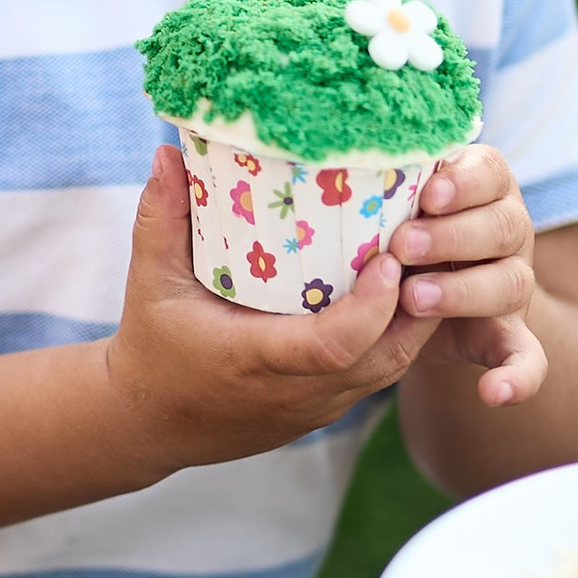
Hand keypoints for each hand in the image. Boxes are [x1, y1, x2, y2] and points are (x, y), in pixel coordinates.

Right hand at [105, 140, 443, 476]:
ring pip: (392, 368)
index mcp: (254, 360)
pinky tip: (404, 291)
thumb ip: (160, 218)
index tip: (387, 259)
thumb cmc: (153, 349)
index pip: (332, 346)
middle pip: (385, 358)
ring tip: (425, 258)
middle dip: (418, 302)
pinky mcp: (326, 410)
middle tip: (427, 242)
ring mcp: (317, 406)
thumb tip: (168, 153)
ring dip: (416, 317)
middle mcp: (296, 391)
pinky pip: (379, 375)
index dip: (371, 307)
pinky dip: (398, 335)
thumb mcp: (149, 282)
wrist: (152, 424)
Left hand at [393, 143, 545, 410]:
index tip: (429, 193)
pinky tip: (494, 395)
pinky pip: (529, 358)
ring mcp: (513, 282)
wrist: (421, 290)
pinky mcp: (509, 333)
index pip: (490, 173)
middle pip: (503, 227)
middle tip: (403, 246)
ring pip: (510, 284)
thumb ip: (383, 184)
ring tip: (412, 297)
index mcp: (484, 187)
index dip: (464, 183)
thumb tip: (331, 164)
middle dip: (452, 237)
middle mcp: (508, 230)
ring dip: (463, 291)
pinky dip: (517, 378)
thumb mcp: (392, 199)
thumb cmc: (396, 226)